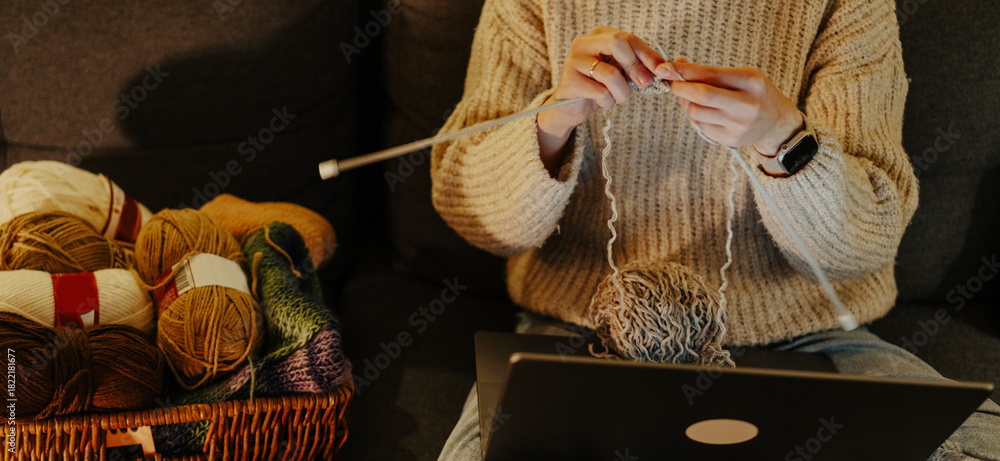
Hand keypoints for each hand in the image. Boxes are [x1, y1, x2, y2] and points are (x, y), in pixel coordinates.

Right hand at [538, 26, 666, 175]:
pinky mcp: (569, 81)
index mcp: (599, 35)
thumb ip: (638, 67)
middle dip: (635, 65)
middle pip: (617, 43)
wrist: (571, 107)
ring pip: (610, 74)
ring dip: (622, 92)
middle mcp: (584, 43)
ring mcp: (574, 61)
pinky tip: (601, 102)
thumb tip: (663, 70)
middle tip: (644, 84)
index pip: (629, 39)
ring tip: (617, 98)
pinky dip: (607, 101)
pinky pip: (600, 92)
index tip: (662, 71)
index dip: (648, 55)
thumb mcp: (621, 73)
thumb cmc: (599, 87)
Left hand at [656, 59, 803, 154]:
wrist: (775, 122)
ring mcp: (739, 125)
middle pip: (702, 96)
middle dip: (680, 88)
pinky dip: (698, 118)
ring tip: (695, 99)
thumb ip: (709, 72)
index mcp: (751, 81)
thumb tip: (677, 64)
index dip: (684, 72)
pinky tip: (707, 113)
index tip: (664, 68)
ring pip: (697, 113)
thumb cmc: (753, 93)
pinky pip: (702, 127)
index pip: (710, 75)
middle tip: (671, 83)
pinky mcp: (731, 139)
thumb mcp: (740, 76)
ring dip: (688, 104)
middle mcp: (747, 104)